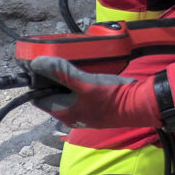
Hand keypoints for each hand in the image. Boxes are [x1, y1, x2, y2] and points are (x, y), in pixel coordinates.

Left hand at [25, 56, 160, 129]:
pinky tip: (81, 71)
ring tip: (66, 62)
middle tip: (52, 60)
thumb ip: (60, 72)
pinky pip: (78, 93)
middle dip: (50, 78)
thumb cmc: (112, 96)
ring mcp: (83, 111)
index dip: (35, 82)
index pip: (38, 98)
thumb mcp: (83, 81)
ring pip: (66, 93)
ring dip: (64, 79)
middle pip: (52, 94)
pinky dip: (76, 82)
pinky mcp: (93, 106)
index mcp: (64, 113)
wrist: (139, 105)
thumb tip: (37, 63)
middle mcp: (71, 115)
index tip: (36, 65)